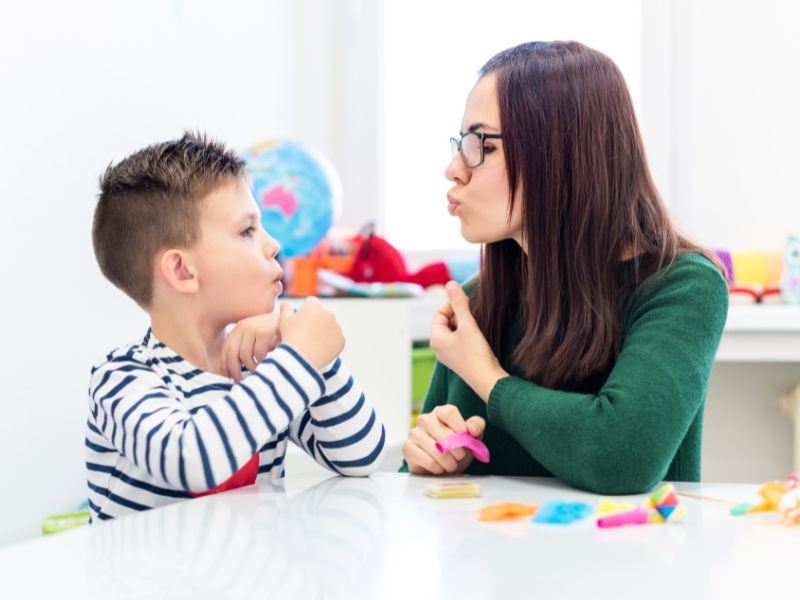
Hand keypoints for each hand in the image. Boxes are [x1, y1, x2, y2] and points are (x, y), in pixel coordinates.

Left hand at [220, 312, 280, 379]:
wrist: (294, 321)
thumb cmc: (274, 334)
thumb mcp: (256, 338)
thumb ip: (244, 348)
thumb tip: (226, 372)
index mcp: (240, 327)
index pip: (226, 348)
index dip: (225, 364)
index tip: (228, 376)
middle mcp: (245, 325)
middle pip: (232, 353)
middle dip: (235, 370)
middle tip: (240, 379)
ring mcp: (255, 328)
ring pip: (245, 356)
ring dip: (251, 366)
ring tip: (257, 368)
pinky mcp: (266, 332)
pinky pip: (258, 354)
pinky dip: (262, 361)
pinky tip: (267, 359)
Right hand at [279, 297, 343, 368]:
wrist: (301, 357)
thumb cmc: (290, 337)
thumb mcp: (284, 321)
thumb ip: (285, 309)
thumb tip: (285, 304)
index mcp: (314, 306)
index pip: (311, 302)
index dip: (305, 310)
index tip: (301, 320)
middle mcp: (328, 314)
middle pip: (322, 315)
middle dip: (316, 321)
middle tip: (306, 334)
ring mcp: (336, 327)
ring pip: (330, 327)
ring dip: (324, 332)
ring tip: (313, 343)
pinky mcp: (341, 340)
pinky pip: (336, 340)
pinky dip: (330, 343)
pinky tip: (320, 349)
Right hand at [402, 405, 485, 474]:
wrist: (442, 467)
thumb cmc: (457, 448)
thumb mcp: (472, 436)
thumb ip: (477, 426)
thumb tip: (472, 429)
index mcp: (440, 412)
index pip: (449, 412)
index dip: (460, 427)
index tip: (466, 438)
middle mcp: (425, 419)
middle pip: (445, 434)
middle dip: (457, 450)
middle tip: (460, 457)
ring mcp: (414, 433)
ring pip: (436, 450)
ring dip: (448, 462)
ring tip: (451, 464)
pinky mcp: (407, 447)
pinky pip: (427, 460)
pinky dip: (437, 468)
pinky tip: (439, 468)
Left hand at [429, 281, 507, 400]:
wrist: (487, 380)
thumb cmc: (476, 353)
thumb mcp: (468, 324)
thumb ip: (459, 303)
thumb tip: (450, 283)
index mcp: (436, 339)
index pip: (439, 313)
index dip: (452, 305)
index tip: (466, 304)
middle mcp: (438, 348)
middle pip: (445, 322)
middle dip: (458, 315)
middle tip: (472, 316)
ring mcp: (448, 355)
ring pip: (453, 331)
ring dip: (464, 324)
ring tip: (476, 327)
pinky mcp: (459, 359)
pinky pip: (459, 340)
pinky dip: (467, 335)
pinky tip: (478, 337)